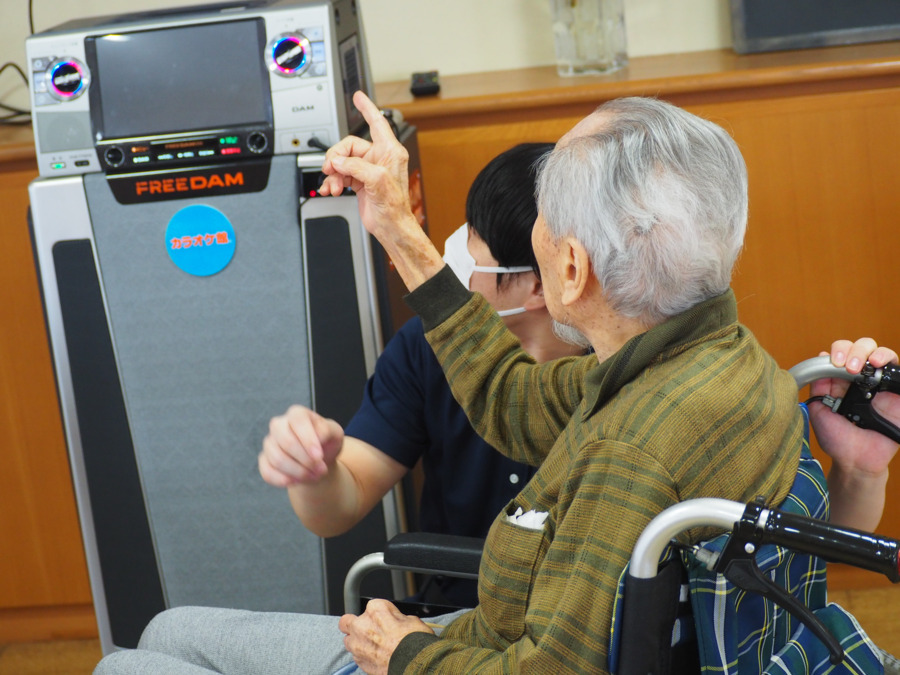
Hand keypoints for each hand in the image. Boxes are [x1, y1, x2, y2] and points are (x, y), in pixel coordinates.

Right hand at [258, 405, 343, 486]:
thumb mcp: (335, 433)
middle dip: (306, 460)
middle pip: (287, 442)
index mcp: (297, 414)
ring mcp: (269, 442)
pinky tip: (297, 481)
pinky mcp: (264, 460)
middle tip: (321, 470)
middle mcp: (279, 425)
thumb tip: (317, 437)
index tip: (319, 456)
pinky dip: (284, 480)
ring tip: (314, 476)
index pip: (298, 422)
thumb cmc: (326, 442)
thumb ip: (327, 431)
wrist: (318, 459)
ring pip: (277, 460)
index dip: (308, 440)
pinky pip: (267, 473)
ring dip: (299, 472)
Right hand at [319, 91, 412, 239]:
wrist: (390, 227)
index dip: (367, 108)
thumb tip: (339, 161)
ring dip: (333, 173)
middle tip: (330, 169)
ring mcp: (368, 170)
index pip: (377, 122)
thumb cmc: (394, 206)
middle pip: (348, 145)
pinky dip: (333, 181)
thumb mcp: (376, 180)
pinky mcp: (360, 181)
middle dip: (336, 158)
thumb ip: (356, 166)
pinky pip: (340, 174)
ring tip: (333, 186)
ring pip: (342, 161)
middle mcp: (379, 158)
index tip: (358, 97)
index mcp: (389, 151)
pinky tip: (330, 189)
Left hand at [339, 599, 433, 674]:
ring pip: (348, 640)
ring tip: (372, 646)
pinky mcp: (359, 661)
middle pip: (347, 621)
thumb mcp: (412, 620)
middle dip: (355, 624)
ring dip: (357, 642)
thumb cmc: (414, 643)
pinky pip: (356, 656)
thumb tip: (398, 622)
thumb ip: (397, 618)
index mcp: (376, 610)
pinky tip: (376, 657)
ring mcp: (357, 644)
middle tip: (368, 629)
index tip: (386, 619)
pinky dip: (363, 656)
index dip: (380, 614)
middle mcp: (362, 625)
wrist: (413, 665)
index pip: (371, 606)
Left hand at [809, 338, 899, 475]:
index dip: (837, 351)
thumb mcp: (819, 410)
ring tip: (864, 365)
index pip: (840, 353)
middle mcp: (860, 378)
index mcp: (840, 380)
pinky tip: (879, 364)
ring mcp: (880, 385)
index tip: (833, 362)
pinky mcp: (896, 393)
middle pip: (860, 347)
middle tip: (848, 366)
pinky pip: (898, 370)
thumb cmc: (837, 438)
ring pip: (881, 354)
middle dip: (853, 350)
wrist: (856, 461)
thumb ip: (818, 386)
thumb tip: (819, 360)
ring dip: (871, 352)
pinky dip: (890, 361)